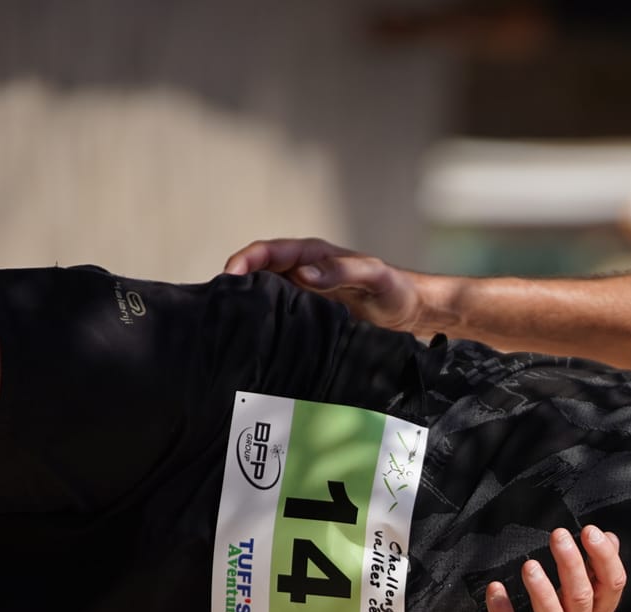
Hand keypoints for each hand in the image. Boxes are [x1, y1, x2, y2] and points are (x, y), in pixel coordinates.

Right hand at [222, 237, 424, 332]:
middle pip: (258, 273)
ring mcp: (302, 296)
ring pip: (264, 296)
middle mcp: (302, 273)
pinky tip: (256, 340)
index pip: (269, 252)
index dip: (245, 260)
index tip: (229, 277)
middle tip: (219, 306)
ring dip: (247, 306)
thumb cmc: (395, 289)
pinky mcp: (307, 319)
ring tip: (229, 324)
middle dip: (236, 285)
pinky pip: (279, 318)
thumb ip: (341, 271)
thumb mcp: (374, 276)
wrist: (410, 314)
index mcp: (313, 255)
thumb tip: (302, 273)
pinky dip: (264, 325)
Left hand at [486, 526, 624, 611]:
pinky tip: (495, 592)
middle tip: (560, 536)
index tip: (593, 532)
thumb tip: (610, 539)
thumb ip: (597, 577)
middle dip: (572, 566)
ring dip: (542, 593)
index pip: (611, 588)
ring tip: (530, 566)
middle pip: (580, 599)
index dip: (605, 559)